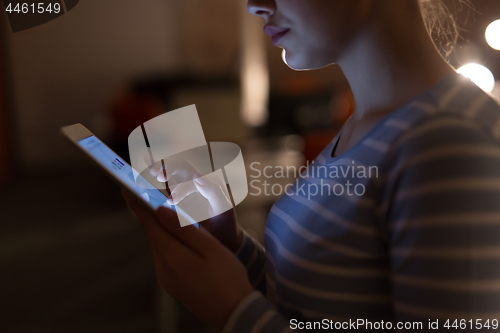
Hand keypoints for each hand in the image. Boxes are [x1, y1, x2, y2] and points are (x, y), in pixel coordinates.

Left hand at [123, 189, 253, 330]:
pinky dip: (174, 248)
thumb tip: (159, 210)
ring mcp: (166, 279)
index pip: (149, 223)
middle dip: (157, 218)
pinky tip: (190, 249)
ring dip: (169, 234)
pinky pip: (168, 260)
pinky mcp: (173, 286)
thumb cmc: (226, 276)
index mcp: (171, 254)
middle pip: (155, 235)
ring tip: (185, 225)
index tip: (126, 190)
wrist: (234, 311)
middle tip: (161, 200)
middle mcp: (163, 267)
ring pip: (162, 247)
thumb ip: (182, 228)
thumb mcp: (208, 246)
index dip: (137, 205)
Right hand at [147, 155, 243, 251]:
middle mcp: (197, 181)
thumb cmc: (225, 224)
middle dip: (168, 168)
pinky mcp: (179, 193)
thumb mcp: (223, 209)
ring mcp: (187, 186)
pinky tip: (146, 157)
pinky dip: (157, 165)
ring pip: (172, 169)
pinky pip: (168, 177)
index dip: (180, 187)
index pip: (191, 176)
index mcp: (208, 183)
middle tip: (159, 176)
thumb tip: (197, 176)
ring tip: (151, 171)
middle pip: (180, 166)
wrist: (225, 237)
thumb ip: (213, 192)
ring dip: (160, 166)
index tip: (171, 201)